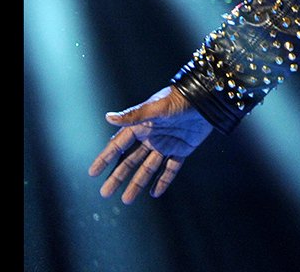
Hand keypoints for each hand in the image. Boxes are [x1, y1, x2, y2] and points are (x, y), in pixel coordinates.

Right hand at [88, 85, 212, 203]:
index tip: (92, 173)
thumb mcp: (156, 108)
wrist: (207, 99)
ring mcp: (166, 144)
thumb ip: (134, 116)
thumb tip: (108, 117)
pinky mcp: (182, 149)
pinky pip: (170, 168)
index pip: (119, 145)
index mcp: (141, 125)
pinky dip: (163, 180)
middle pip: (130, 160)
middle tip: (105, 193)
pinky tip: (155, 193)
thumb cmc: (179, 99)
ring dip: (137, 183)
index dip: (105, 158)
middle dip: (118, 176)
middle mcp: (151, 136)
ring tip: (126, 200)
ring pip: (148, 168)